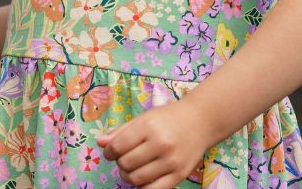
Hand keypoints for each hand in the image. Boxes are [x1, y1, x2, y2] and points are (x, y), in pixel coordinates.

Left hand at [98, 102, 213, 188]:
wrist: (201, 121)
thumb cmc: (169, 118)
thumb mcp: (144, 118)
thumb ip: (121, 132)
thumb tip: (100, 143)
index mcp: (149, 126)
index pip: (118, 147)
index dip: (109, 152)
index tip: (111, 152)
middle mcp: (160, 144)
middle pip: (125, 164)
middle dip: (120, 163)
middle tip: (126, 158)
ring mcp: (171, 161)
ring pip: (136, 179)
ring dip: (129, 176)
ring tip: (134, 167)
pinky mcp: (179, 175)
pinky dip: (142, 187)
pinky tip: (143, 178)